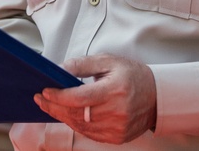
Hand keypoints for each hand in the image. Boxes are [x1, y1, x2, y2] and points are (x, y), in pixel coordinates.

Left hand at [33, 54, 155, 144]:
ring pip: (81, 126)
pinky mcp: (118, 138)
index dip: (59, 96)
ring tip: (50, 106)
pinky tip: (66, 115)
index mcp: (116, 90)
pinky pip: (90, 133)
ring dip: (62, 117)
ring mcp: (118, 128)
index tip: (45, 91)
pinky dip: (76, 124)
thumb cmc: (132, 75)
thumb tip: (58, 69)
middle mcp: (118, 112)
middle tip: (41, 99)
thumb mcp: (108, 61)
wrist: (157, 96)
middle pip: (77, 114)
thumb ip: (82, 64)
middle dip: (55, 107)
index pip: (80, 97)